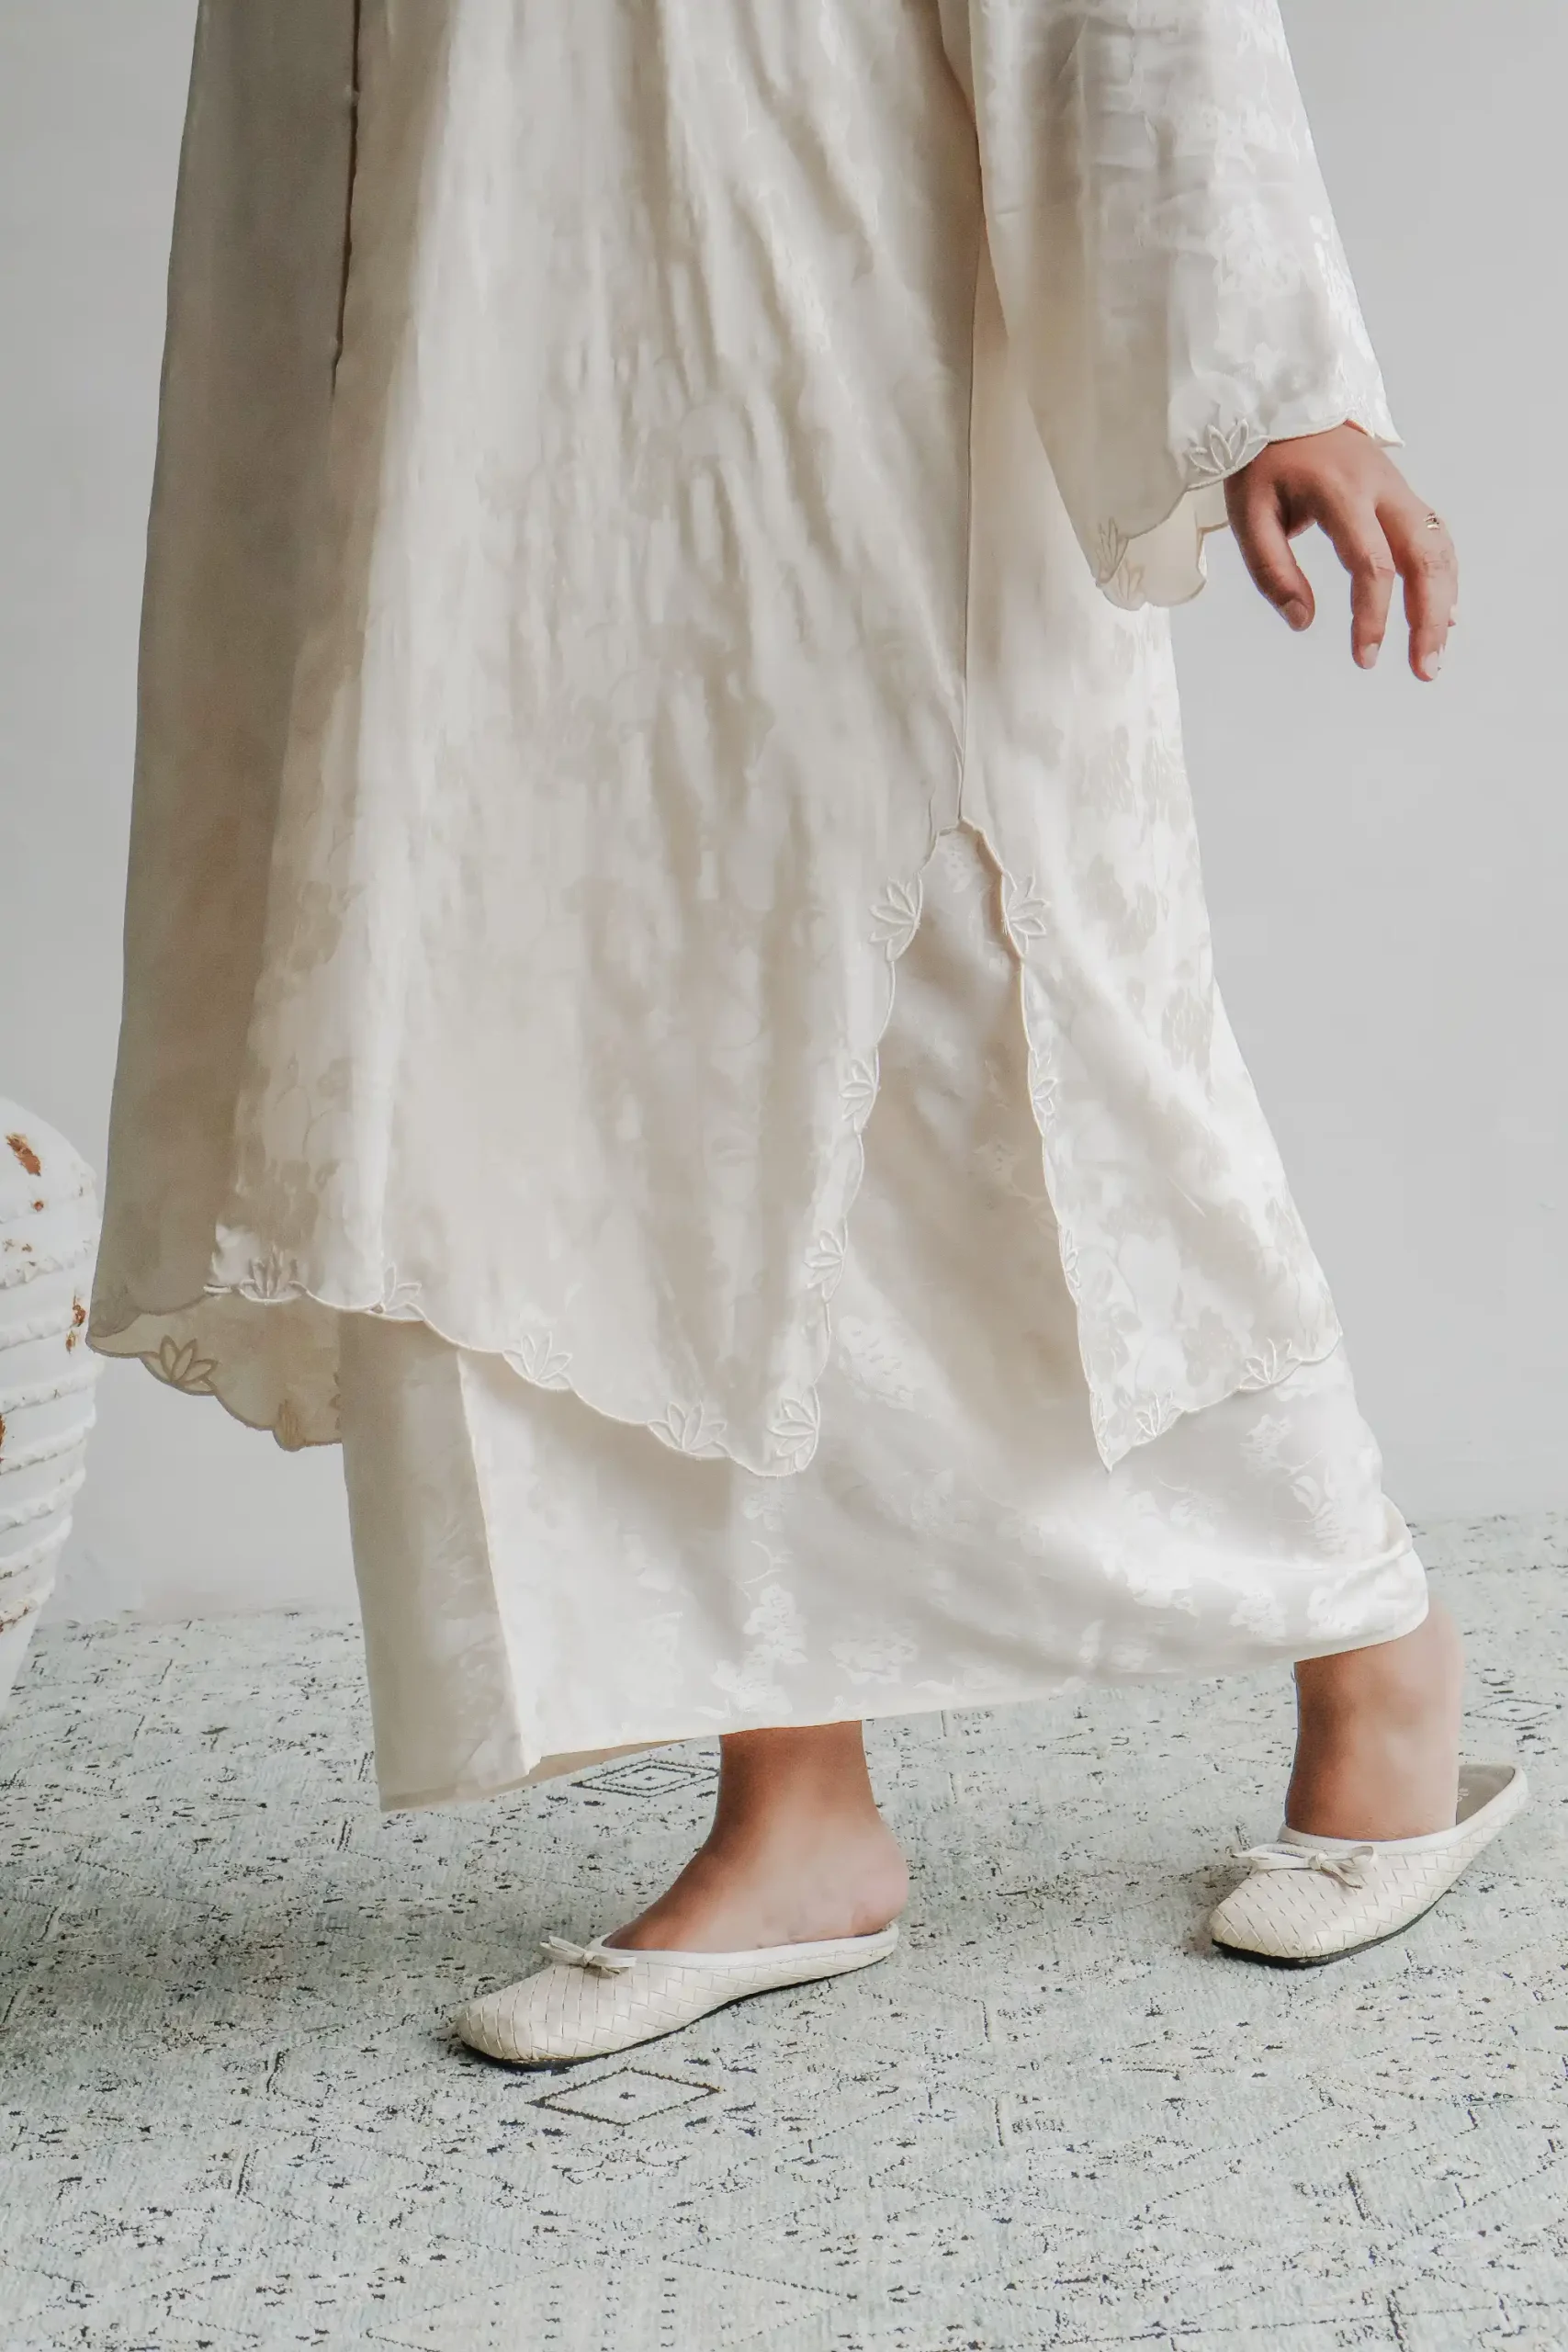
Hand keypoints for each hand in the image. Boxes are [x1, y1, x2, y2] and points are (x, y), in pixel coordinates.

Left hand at [1224, 423, 1456, 681]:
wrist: (1284, 405)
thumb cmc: (1263, 463)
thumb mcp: (1249, 515)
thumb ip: (1273, 571)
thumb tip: (1303, 621)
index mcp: (1341, 493)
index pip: (1371, 563)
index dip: (1373, 615)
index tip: (1365, 658)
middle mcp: (1382, 488)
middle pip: (1425, 555)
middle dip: (1429, 616)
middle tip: (1425, 669)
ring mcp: (1398, 488)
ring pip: (1439, 547)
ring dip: (1443, 601)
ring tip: (1433, 653)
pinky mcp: (1401, 495)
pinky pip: (1433, 537)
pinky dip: (1442, 577)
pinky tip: (1441, 614)